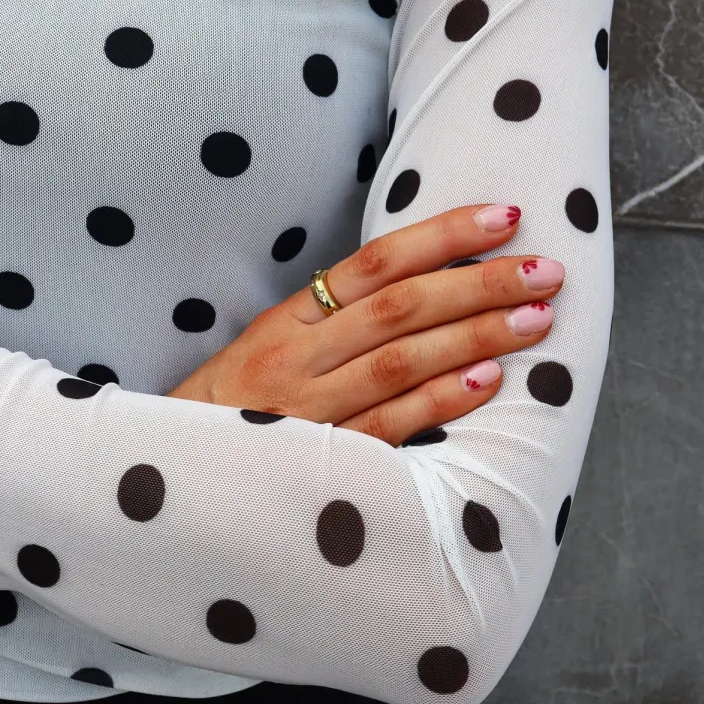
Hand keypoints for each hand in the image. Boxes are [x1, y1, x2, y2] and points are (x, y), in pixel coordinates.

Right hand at [167, 204, 564, 446]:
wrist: (159, 486)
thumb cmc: (230, 415)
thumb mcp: (268, 352)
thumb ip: (333, 322)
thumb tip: (422, 283)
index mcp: (285, 322)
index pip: (374, 263)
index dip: (441, 235)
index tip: (504, 217)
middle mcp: (296, 359)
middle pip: (401, 307)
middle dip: (479, 283)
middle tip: (544, 269)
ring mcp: (306, 412)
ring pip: (402, 361)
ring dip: (475, 336)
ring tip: (536, 318)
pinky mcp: (319, 465)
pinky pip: (389, 426)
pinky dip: (440, 403)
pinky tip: (488, 381)